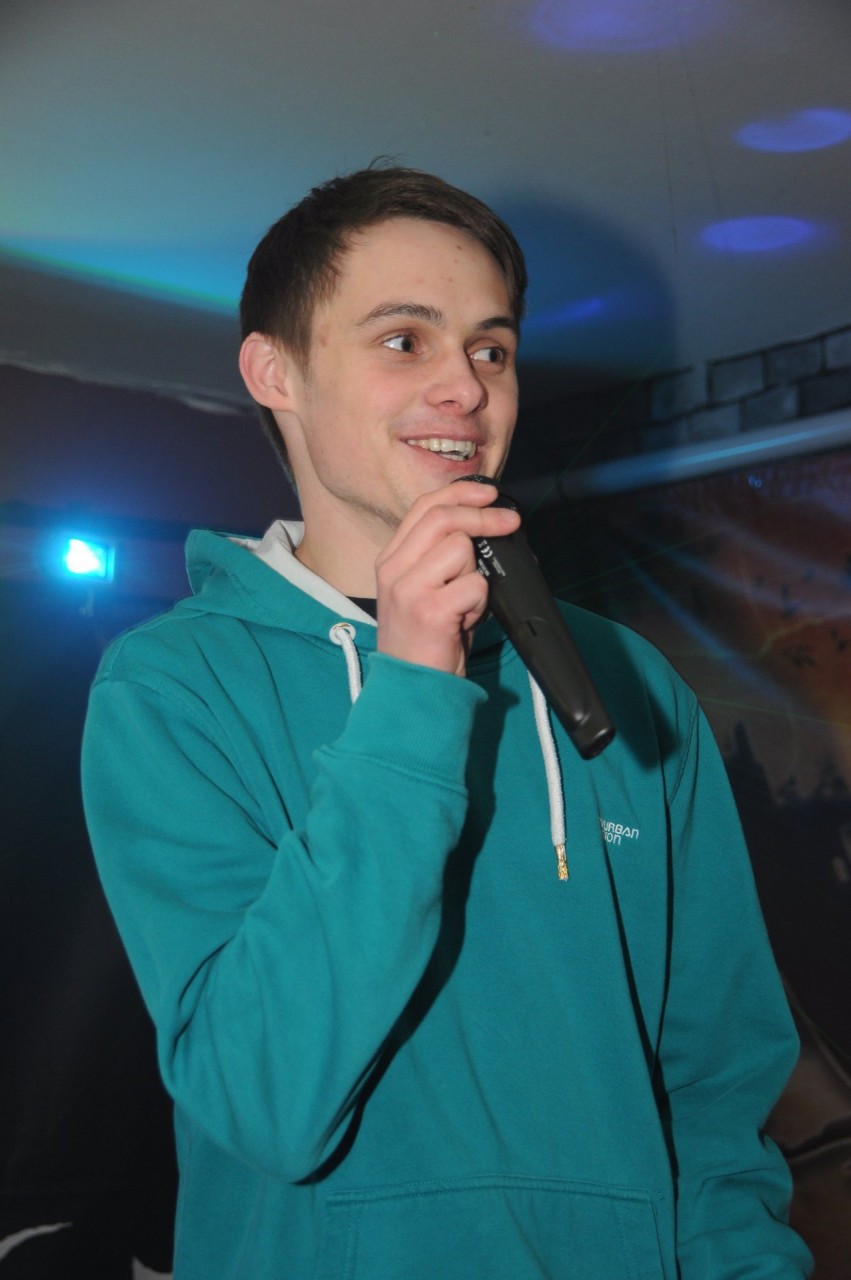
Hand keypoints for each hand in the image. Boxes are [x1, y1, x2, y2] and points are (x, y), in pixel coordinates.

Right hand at [375, 480, 520, 676]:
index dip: (461, 493)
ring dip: (477, 575)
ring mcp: (408, 589)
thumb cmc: (427, 642)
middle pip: (443, 517)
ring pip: (461, 549)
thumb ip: (442, 557)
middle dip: (484, 516)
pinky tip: (466, 621)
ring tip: (466, 603)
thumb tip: (486, 527)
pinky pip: (475, 585)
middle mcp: (393, 569)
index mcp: (391, 560)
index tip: (491, 493)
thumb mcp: (426, 590)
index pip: (425, 507)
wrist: (413, 690)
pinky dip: (480, 603)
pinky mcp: (430, 610)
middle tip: (510, 522)